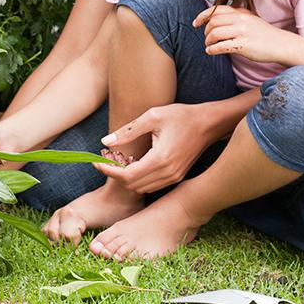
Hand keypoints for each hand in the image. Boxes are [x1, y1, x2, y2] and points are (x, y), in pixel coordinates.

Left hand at [94, 103, 210, 193]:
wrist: (208, 124)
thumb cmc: (181, 116)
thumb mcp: (152, 117)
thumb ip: (128, 131)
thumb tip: (105, 142)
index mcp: (160, 159)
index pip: (127, 175)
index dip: (108, 170)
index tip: (95, 161)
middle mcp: (167, 173)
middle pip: (132, 185)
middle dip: (115, 174)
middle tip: (105, 159)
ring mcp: (173, 177)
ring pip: (141, 187)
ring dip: (126, 178)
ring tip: (118, 161)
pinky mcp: (176, 177)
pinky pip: (151, 185)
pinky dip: (138, 179)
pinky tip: (134, 163)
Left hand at [193, 5, 283, 62]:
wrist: (281, 44)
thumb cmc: (264, 34)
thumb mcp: (250, 20)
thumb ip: (235, 18)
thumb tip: (215, 21)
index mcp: (241, 12)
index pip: (216, 9)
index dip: (202, 16)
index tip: (195, 23)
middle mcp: (241, 20)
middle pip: (213, 22)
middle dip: (205, 31)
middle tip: (206, 38)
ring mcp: (242, 32)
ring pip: (215, 33)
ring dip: (208, 41)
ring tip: (208, 46)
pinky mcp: (244, 45)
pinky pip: (222, 46)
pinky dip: (212, 50)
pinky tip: (211, 52)